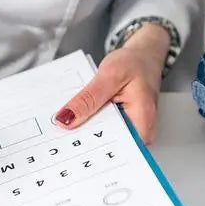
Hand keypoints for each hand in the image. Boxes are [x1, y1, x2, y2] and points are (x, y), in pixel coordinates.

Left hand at [53, 24, 169, 143]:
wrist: (144, 56)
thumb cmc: (135, 63)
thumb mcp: (109, 75)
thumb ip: (88, 99)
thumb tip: (66, 119)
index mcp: (142, 120)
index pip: (116, 149)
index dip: (89, 149)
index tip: (66, 144)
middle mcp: (140, 130)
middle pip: (108, 147)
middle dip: (82, 140)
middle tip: (60, 130)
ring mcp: (131, 128)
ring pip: (103, 139)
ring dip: (84, 131)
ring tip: (66, 121)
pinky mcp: (122, 124)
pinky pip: (102, 130)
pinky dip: (88, 123)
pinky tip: (77, 116)